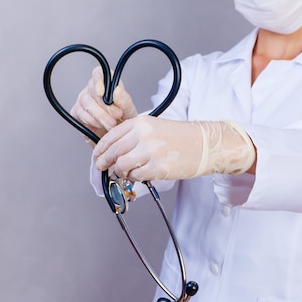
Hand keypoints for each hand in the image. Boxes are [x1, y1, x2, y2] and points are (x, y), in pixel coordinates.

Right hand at [70, 66, 137, 142]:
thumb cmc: (122, 120)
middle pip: (92, 89)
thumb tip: (117, 90)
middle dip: (105, 105)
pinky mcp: (77, 112)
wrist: (116, 136)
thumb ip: (124, 100)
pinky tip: (100, 125)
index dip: (99, 80)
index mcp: (106, 83)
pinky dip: (91, 120)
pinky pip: (80, 114)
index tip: (103, 92)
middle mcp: (93, 89)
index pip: (99, 73)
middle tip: (116, 115)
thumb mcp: (129, 111)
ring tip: (111, 124)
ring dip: (99, 115)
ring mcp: (83, 100)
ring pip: (86, 103)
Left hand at [93, 118, 255, 180]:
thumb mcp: (153, 126)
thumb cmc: (180, 136)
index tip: (97, 155)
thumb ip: (132, 135)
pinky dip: (134, 178)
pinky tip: (138, 175)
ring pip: (122, 166)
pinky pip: (136, 176)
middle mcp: (143, 135)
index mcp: (140, 123)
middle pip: (113, 152)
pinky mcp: (158, 168)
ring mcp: (151, 152)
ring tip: (124, 172)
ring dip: (120, 172)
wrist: (204, 144)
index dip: (101, 148)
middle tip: (102, 167)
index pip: (111, 136)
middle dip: (104, 162)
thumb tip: (112, 150)